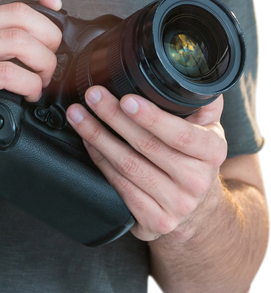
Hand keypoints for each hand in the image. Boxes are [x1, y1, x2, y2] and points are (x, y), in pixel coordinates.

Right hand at [0, 0, 62, 171]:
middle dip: (49, 39)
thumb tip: (38, 39)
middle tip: (50, 63)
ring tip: (41, 82)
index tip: (55, 4)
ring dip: (43, 64)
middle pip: (20, 12)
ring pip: (17, 40)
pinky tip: (28, 95)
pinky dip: (29, 85)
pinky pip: (6, 73)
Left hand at [66, 87, 227, 240]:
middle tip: (92, 96)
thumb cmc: (195, 159)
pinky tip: (88, 142)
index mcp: (212, 152)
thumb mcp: (208, 130)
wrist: (199, 211)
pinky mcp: (154, 221)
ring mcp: (176, 205)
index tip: (126, 99)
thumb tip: (187, 71)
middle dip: (112, 117)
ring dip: (97, 137)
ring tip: (78, 115)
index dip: (151, 117)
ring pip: (127, 166)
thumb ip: (201, 101)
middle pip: (145, 147)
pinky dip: (99, 161)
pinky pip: (119, 187)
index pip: (179, 133)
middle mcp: (197, 181)